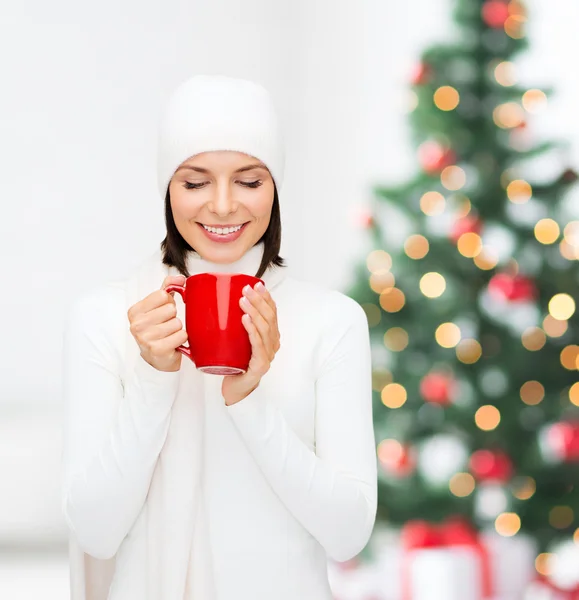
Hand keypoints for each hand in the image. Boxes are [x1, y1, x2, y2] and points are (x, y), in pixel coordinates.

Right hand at [127, 274, 187, 371]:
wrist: (157, 357)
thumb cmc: (157, 329)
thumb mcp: (158, 306)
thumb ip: (167, 288)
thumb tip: (179, 278)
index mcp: (135, 311)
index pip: (162, 295)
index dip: (167, 303)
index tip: (162, 312)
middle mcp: (137, 325)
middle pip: (171, 309)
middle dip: (173, 317)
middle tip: (166, 326)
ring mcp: (146, 338)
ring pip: (177, 323)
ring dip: (178, 329)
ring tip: (169, 335)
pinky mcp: (158, 349)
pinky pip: (181, 335)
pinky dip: (181, 339)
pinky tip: (173, 343)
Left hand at [222, 281, 280, 404]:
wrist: (235, 389)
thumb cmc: (235, 363)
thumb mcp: (237, 340)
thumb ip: (234, 324)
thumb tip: (218, 303)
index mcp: (270, 336)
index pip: (272, 313)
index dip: (266, 297)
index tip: (257, 284)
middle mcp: (273, 344)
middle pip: (269, 318)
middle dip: (259, 300)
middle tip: (246, 289)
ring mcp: (268, 355)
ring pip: (265, 328)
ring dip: (254, 311)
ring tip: (243, 300)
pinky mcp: (260, 365)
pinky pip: (258, 345)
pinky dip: (252, 330)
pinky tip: (246, 319)